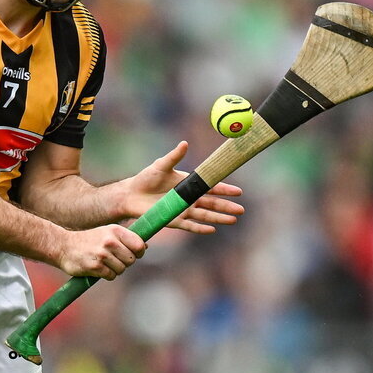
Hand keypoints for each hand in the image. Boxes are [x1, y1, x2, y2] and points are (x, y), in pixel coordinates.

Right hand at [57, 224, 145, 280]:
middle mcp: (110, 241)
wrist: (63, 246)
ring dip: (115, 269)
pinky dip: (107, 275)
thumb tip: (145, 246)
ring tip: (104, 263)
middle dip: (125, 262)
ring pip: (122, 269)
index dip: (138, 252)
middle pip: (131, 260)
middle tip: (114, 259)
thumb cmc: (89, 240)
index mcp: (115, 231)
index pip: (139, 245)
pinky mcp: (95, 267)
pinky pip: (111, 276)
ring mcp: (102, 254)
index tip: (132, 253)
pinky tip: (98, 268)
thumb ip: (125, 239)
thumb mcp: (107, 233)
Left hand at [123, 141, 244, 233]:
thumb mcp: (161, 165)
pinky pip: (190, 225)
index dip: (224, 189)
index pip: (210, 187)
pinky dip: (200, 228)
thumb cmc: (146, 178)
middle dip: (227, 206)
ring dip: (219, 218)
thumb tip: (184, 143)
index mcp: (188, 183)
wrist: (131, 194)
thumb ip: (174, 156)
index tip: (238, 191)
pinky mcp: (173, 220)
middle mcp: (188, 198)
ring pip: (205, 215)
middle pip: (212, 203)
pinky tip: (212, 229)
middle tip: (241, 210)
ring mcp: (182, 210)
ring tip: (233, 220)